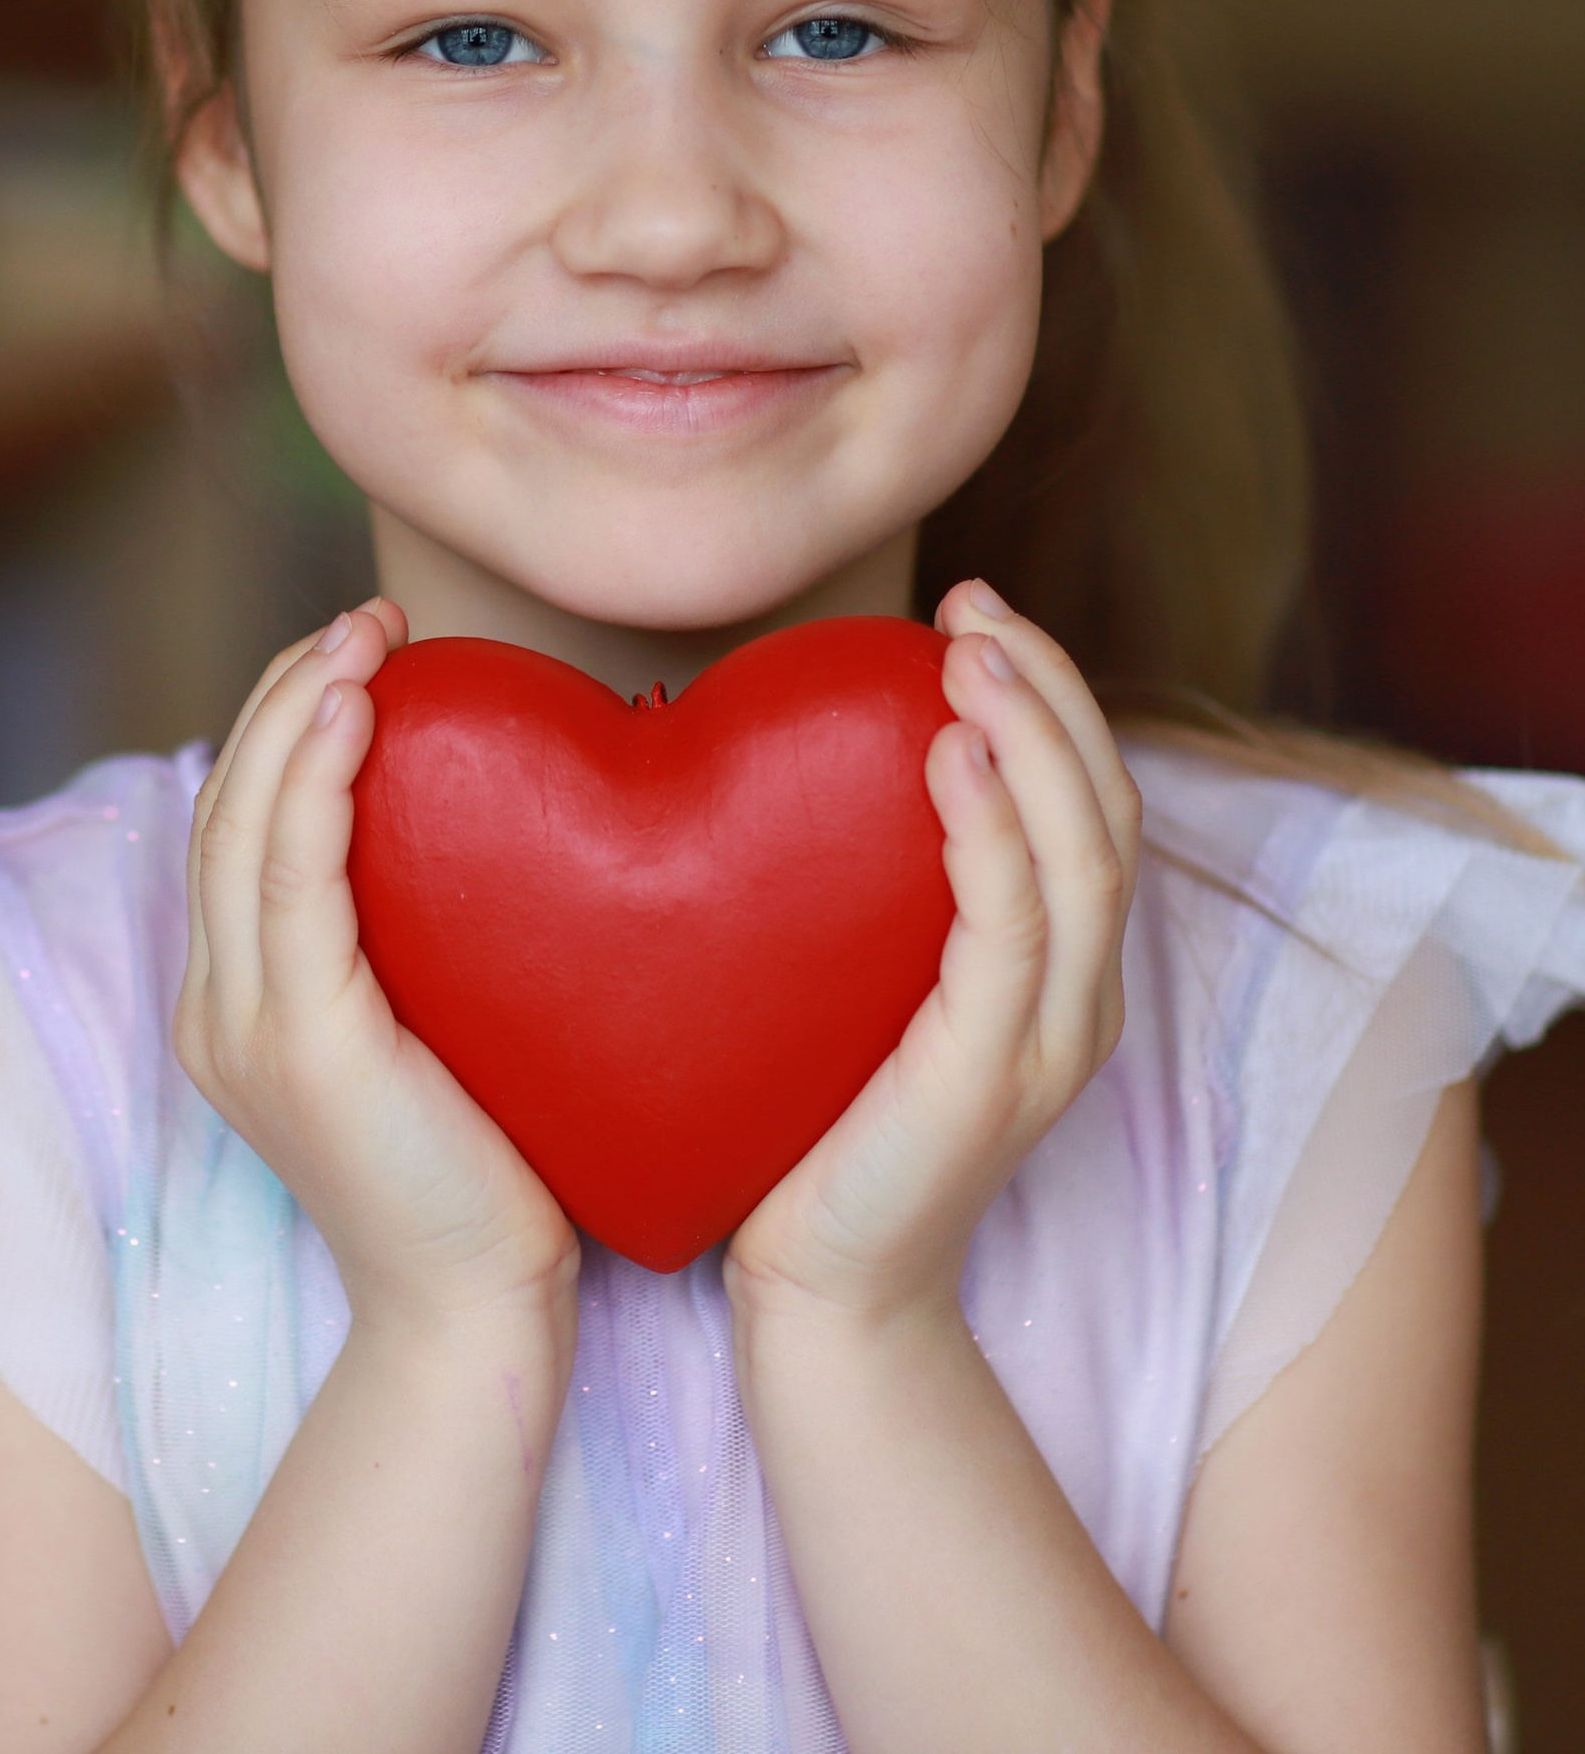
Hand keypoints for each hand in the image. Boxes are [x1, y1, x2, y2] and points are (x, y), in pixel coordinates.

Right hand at [176, 600, 579, 1333]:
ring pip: (244, 822)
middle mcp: (217, 1008)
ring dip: (300, 707)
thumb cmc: (492, 1179)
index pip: (237, 827)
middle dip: (289, 690)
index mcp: (238, 1004)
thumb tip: (488, 836)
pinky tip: (359, 707)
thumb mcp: (439, 1033)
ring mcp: (245, 1026)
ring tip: (364, 631)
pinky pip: (293, 879)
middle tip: (368, 616)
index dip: (284, 722)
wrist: (480, 1320)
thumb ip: (419, 941)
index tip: (358, 651)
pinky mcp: (299, 1043)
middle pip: (225, 804)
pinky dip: (315, 781)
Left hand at [728, 580, 1140, 1325]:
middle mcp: (1076, 1001)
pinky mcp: (991, 1077)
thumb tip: (785, 764)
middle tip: (977, 601)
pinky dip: (992, 833)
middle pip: (1106, 810)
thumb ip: (862, 887)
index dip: (1051, 697)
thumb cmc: (811, 1128)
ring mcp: (1047, 1042)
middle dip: (1052, 690)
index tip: (976, 609)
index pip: (1087, 805)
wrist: (815, 1291)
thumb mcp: (849, 982)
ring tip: (974, 651)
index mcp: (1052, 973)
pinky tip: (946, 757)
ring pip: (1084, 856)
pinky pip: (1013, 932)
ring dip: (1035, 738)